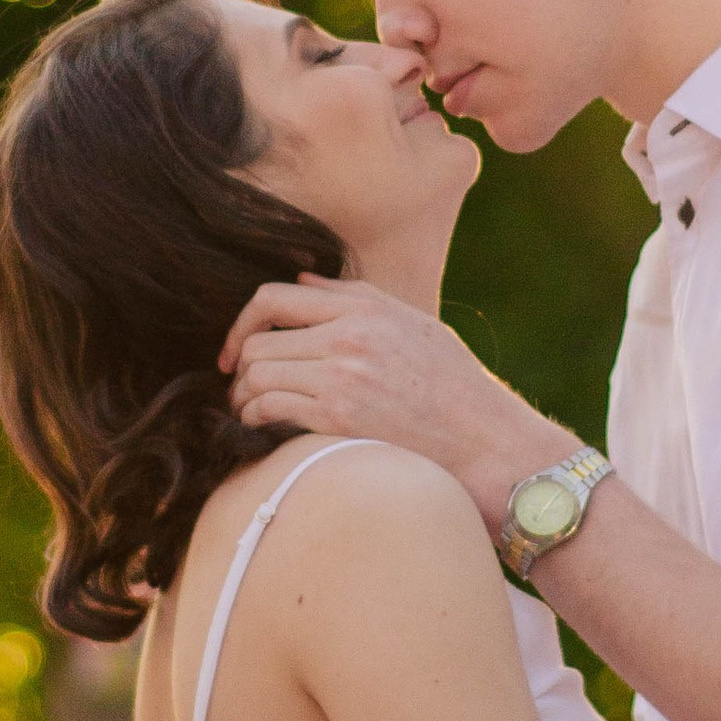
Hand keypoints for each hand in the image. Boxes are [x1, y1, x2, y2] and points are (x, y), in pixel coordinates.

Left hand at [222, 274, 557, 532]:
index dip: (240, 322)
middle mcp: (348, 336)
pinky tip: (262, 429)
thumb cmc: (454, 385)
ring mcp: (341, 377)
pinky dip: (255, 420)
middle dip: (240, 367)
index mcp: (363, 307)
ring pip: (256, 376)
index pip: (273, 297)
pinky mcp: (338, 418)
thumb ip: (354, 298)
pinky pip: (269, 409)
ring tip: (250, 412)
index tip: (235, 349)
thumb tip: (302, 280)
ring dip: (244, 398)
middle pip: (257, 341)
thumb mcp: (413, 324)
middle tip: (241, 389)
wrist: (485, 439)